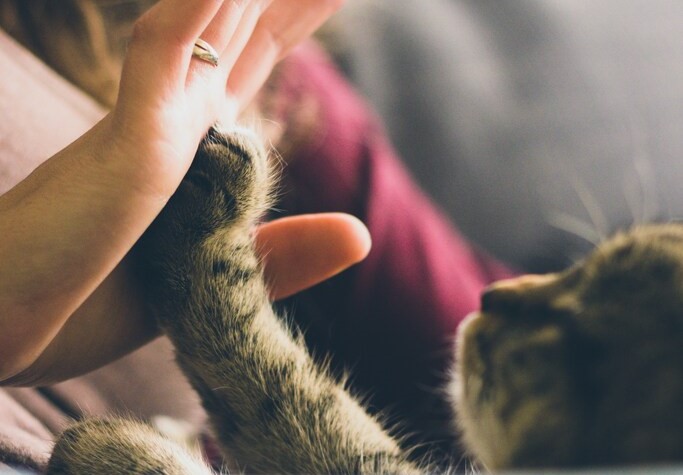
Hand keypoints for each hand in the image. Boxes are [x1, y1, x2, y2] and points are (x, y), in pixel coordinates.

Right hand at [0, 0, 345, 383]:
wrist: (5, 328)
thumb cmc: (89, 302)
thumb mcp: (213, 280)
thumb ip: (284, 253)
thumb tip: (361, 234)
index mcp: (195, 141)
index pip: (255, 52)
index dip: (296, 11)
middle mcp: (176, 116)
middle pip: (245, 21)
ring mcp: (151, 121)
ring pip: (212, 17)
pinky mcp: (127, 144)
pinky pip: (164, 54)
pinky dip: (197, 8)